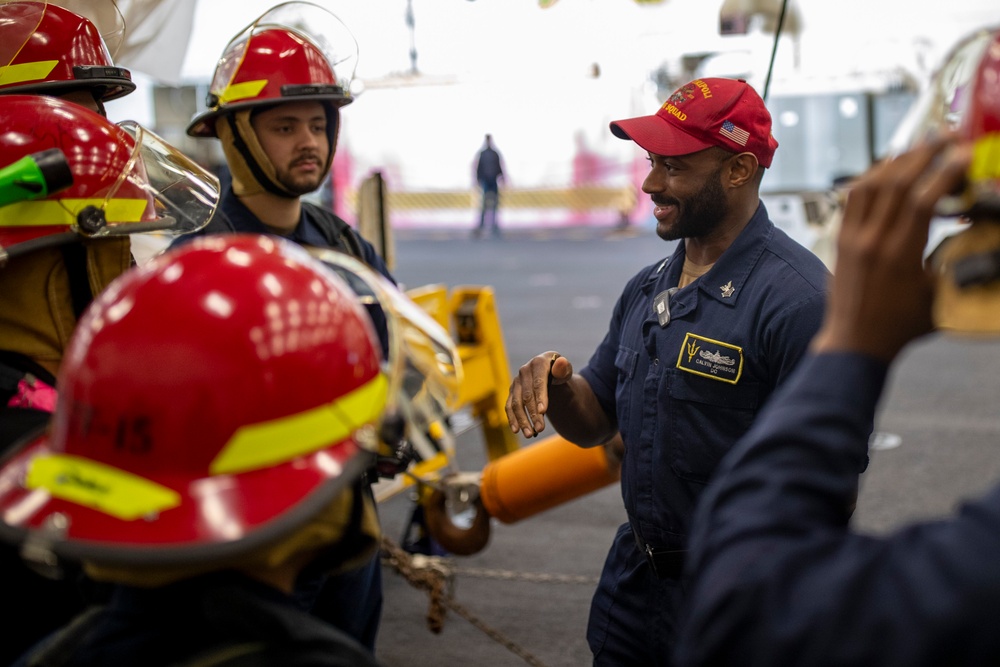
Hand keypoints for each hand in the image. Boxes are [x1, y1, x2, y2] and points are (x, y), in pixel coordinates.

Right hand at [505, 351, 573, 437]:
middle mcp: (525, 371)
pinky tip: (516, 430)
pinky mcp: (512, 391)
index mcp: (538, 363)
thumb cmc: (560, 373)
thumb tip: (561, 363)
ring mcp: (517, 381)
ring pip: (516, 403)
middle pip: (527, 395)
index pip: (538, 382)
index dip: (540, 397)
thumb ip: (563, 369)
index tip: (543, 411)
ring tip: (529, 434)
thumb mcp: (565, 370)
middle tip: (540, 429)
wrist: (550, 373)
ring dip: (522, 420)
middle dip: (533, 413)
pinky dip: (512, 418)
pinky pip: (509, 406)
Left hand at [813, 135, 972, 360]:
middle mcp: (872, 241)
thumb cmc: (900, 326)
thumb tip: (978, 236)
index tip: (964, 153)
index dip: (944, 172)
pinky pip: (853, 197)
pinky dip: (872, 176)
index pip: (922, 201)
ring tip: (922, 145)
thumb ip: (955, 261)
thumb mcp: (938, 295)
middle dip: (924, 154)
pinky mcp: (839, 239)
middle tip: (947, 137)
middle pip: (896, 183)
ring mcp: (851, 238)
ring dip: (898, 159)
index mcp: (900, 256)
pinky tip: (890, 168)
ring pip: (871, 185)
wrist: (853, 343)